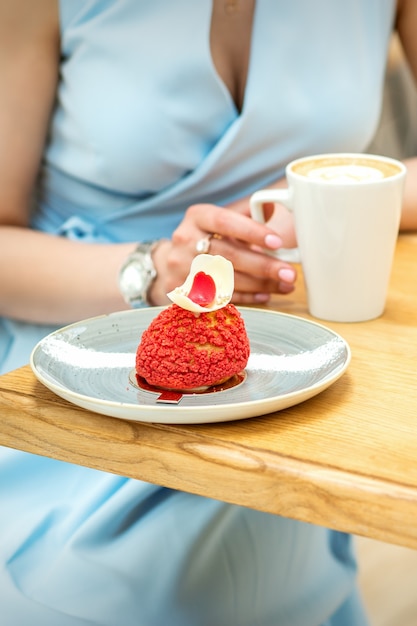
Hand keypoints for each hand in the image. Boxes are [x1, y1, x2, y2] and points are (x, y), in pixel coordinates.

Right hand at [149, 202, 296, 305]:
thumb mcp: (219, 218)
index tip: (278, 242)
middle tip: (289, 273)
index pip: (225, 222)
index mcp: (197, 217)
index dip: (252, 232)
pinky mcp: (185, 293)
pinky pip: (221, 297)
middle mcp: (185, 241)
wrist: (169, 263)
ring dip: (261, 285)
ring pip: (227, 280)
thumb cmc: (204, 238)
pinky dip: (247, 297)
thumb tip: (272, 206)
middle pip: (229, 256)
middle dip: (264, 266)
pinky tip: (265, 294)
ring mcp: (182, 269)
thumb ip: (245, 212)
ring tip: (285, 285)